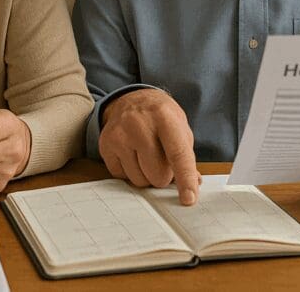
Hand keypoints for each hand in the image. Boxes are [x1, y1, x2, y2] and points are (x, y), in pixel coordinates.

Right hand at [99, 89, 200, 204]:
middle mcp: (139, 124)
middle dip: (164, 175)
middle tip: (162, 159)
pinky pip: (123, 177)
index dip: (185, 178)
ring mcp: (120, 135)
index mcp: (164, 117)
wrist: (132, 100)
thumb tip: (194, 182)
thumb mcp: (180, 127)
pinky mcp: (106, 145)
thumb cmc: (160, 117)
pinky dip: (131, 171)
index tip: (188, 199)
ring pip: (140, 180)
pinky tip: (132, 154)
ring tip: (146, 155)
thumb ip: (186, 155)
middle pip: (158, 174)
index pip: (177, 154)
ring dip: (146, 175)